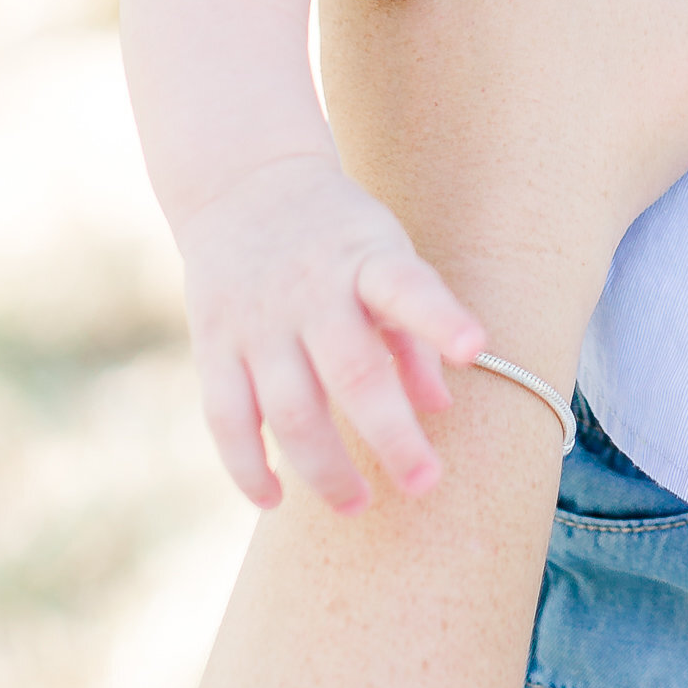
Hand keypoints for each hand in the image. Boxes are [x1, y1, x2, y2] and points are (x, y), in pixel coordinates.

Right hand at [177, 149, 485, 513]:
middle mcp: (310, 291)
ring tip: (357, 506)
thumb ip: (414, 330)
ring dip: (324, 469)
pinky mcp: (213, 344)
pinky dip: (248, 467)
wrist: (244, 181)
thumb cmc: (337, 233)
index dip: (440, 320)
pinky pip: (227, 419)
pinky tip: (274, 499)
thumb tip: (441, 407)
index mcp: (365, 260)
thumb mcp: (387, 255)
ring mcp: (257, 320)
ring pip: (289, 412)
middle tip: (425, 482)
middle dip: (391, 437)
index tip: (475, 349)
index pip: (406, 288)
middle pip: (352, 375)